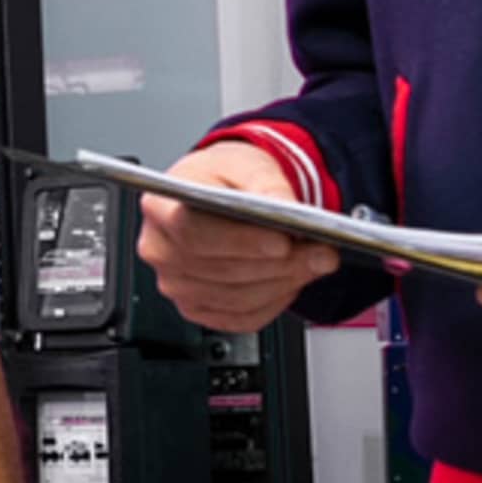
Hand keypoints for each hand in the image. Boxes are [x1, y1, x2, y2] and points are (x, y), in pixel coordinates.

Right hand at [137, 140, 338, 332]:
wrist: (224, 194)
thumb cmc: (227, 178)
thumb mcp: (248, 165)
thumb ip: (266, 184)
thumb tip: (283, 207)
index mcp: (160, 207)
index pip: (193, 232)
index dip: (241, 241)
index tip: (283, 241)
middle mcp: (160, 250)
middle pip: (219, 270)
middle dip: (276, 265)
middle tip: (321, 253)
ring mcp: (176, 285)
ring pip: (235, 298)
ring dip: (282, 283)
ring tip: (316, 263)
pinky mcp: (197, 309)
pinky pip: (241, 317)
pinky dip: (275, 302)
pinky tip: (294, 279)